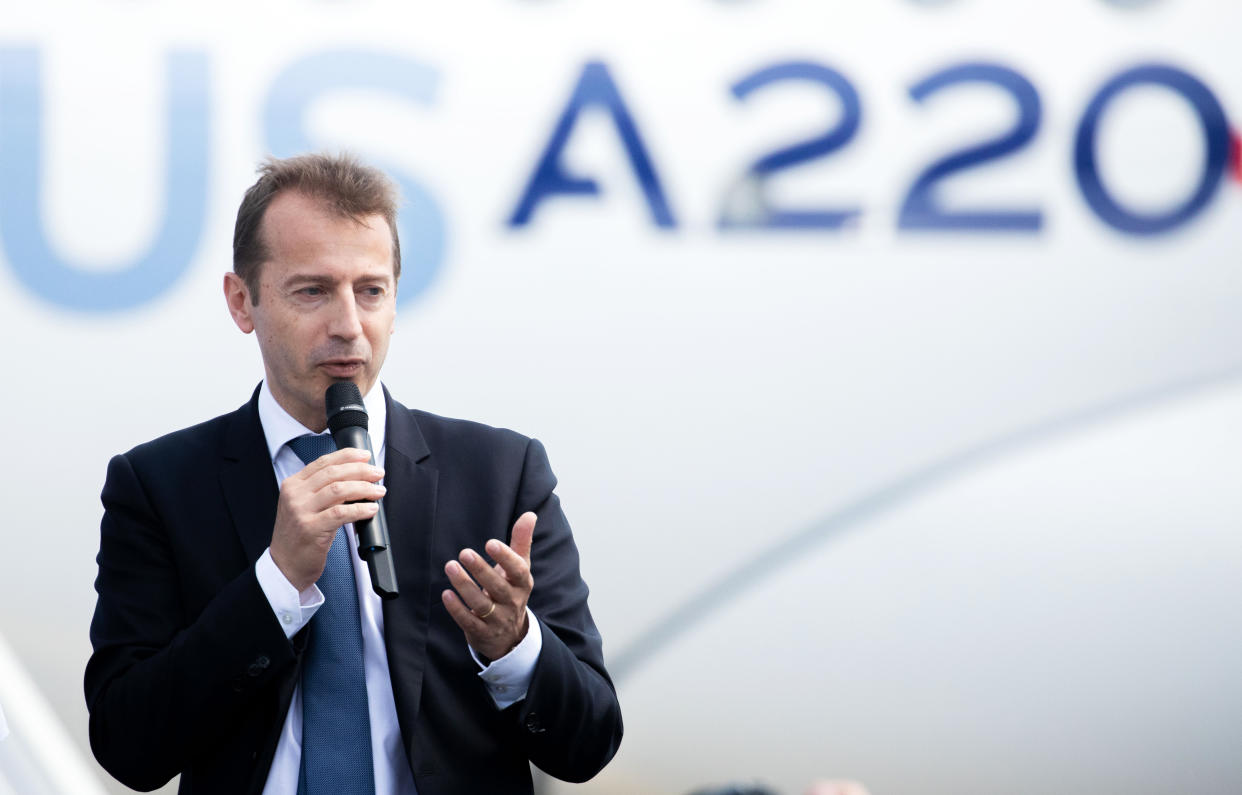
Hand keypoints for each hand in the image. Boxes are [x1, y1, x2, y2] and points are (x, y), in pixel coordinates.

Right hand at [270, 448, 385, 590]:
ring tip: (379, 491)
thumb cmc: (299, 536)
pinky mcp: (311, 528)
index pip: (323, 462)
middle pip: (333, 473)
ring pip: (339, 490)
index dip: (347, 456)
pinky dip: (360, 509)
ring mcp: (301, 511)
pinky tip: (371, 509)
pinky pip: (341, 513)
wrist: (285, 566)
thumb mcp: (303, 506)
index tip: (365, 455)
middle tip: (378, 473)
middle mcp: (295, 495)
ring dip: (364, 488)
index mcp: (293, 485)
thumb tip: (356, 477)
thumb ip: (321, 490)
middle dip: (361, 470)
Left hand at [441, 511, 536, 660]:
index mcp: (522, 583)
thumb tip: (530, 514)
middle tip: (464, 552)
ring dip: (465, 585)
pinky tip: (446, 593)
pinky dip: (457, 609)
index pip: (518, 570)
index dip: (505, 557)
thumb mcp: (519, 568)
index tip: (490, 542)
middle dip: (481, 570)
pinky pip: (468, 621)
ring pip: (481, 604)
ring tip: (450, 566)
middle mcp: (512, 602)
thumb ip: (521, 541)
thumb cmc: (511, 591)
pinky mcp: (482, 633)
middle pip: (498, 587)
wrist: (510, 636)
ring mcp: (498, 620)